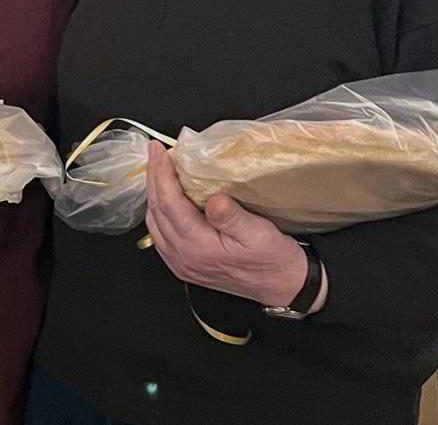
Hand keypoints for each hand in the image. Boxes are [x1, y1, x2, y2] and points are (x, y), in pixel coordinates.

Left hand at [143, 143, 312, 307]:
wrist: (283, 286)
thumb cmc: (274, 260)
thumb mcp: (259, 234)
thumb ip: (232, 217)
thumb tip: (214, 200)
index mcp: (199, 248)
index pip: (169, 204)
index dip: (162, 174)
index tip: (159, 151)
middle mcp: (184, 258)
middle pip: (157, 211)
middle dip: (154, 178)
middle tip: (155, 152)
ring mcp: (181, 264)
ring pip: (155, 222)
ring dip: (155, 193)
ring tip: (159, 169)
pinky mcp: (184, 265)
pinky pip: (161, 235)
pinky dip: (159, 211)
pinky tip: (166, 197)